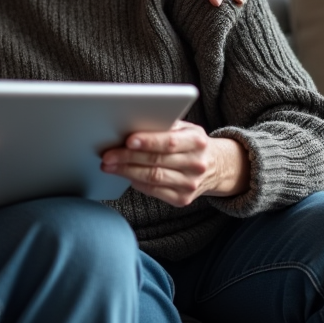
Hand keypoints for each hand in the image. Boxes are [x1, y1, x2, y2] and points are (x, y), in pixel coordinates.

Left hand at [100, 121, 247, 207]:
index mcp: (197, 141)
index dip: (148, 141)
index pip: (170, 142)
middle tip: (107, 155)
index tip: (128, 140)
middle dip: (128, 157)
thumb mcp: (184, 128)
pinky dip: (136, 183)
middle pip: (157, 161)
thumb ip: (163, 125)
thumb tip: (130, 123)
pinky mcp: (182, 199)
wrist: (216, 167)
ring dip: (126, 172)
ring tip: (108, 165)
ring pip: (153, 178)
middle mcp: (196, 164)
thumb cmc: (190, 142)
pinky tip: (124, 175)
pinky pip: (154, 191)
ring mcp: (190, 184)